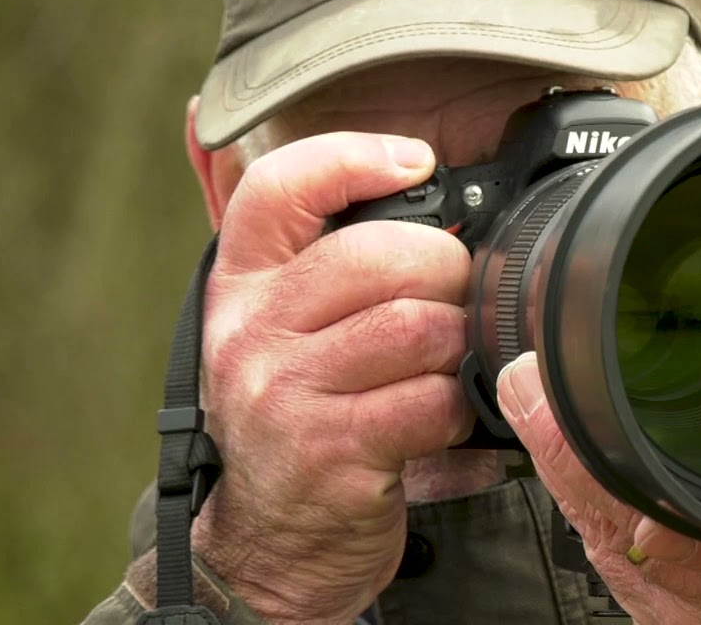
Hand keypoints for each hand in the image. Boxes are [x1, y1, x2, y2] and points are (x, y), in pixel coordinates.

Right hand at [191, 133, 475, 622]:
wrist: (268, 545)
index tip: (417, 162)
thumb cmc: (300, 423)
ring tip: (447, 362)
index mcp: (242, 287)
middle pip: (380, 254)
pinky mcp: (331, 450)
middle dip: (446, 269)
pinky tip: (443, 418)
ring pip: (417, 325)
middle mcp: (252, 331)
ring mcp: (286, 392)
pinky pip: (431, 400)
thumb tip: (422, 186)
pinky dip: (458, 407)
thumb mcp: (287, 336)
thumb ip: (329, 265)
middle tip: (455, 297)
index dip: (354, 156)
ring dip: (458, 342)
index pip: (278, 186)